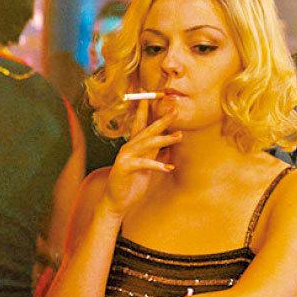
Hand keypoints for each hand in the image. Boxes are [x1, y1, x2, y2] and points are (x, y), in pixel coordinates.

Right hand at [102, 99, 179, 216]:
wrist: (117, 202)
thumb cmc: (132, 184)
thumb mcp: (148, 166)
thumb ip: (156, 153)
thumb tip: (171, 143)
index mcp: (133, 145)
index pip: (141, 123)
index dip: (146, 108)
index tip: (151, 94)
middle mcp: (128, 147)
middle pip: (147, 130)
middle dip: (162, 119)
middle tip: (175, 110)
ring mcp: (125, 157)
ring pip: (147, 144)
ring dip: (164, 139)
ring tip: (179, 136)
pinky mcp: (124, 168)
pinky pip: (143, 163)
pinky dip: (157, 164)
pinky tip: (169, 167)